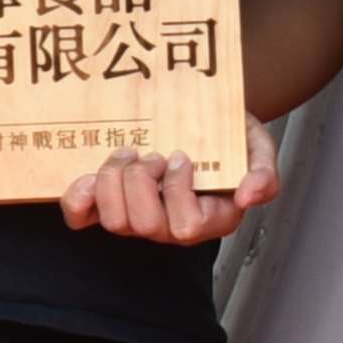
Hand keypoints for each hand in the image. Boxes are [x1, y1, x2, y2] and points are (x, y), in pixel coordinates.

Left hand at [62, 119, 280, 246]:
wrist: (198, 116)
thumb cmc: (227, 135)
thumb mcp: (257, 146)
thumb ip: (264, 171)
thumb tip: (250, 197)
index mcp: (210, 217)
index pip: (187, 226)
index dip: (178, 191)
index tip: (182, 157)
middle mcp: (171, 224)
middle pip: (144, 225)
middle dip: (142, 181)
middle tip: (152, 153)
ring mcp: (138, 217)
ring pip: (114, 221)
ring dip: (114, 180)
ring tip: (128, 152)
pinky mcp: (108, 205)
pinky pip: (81, 218)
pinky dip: (78, 199)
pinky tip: (88, 177)